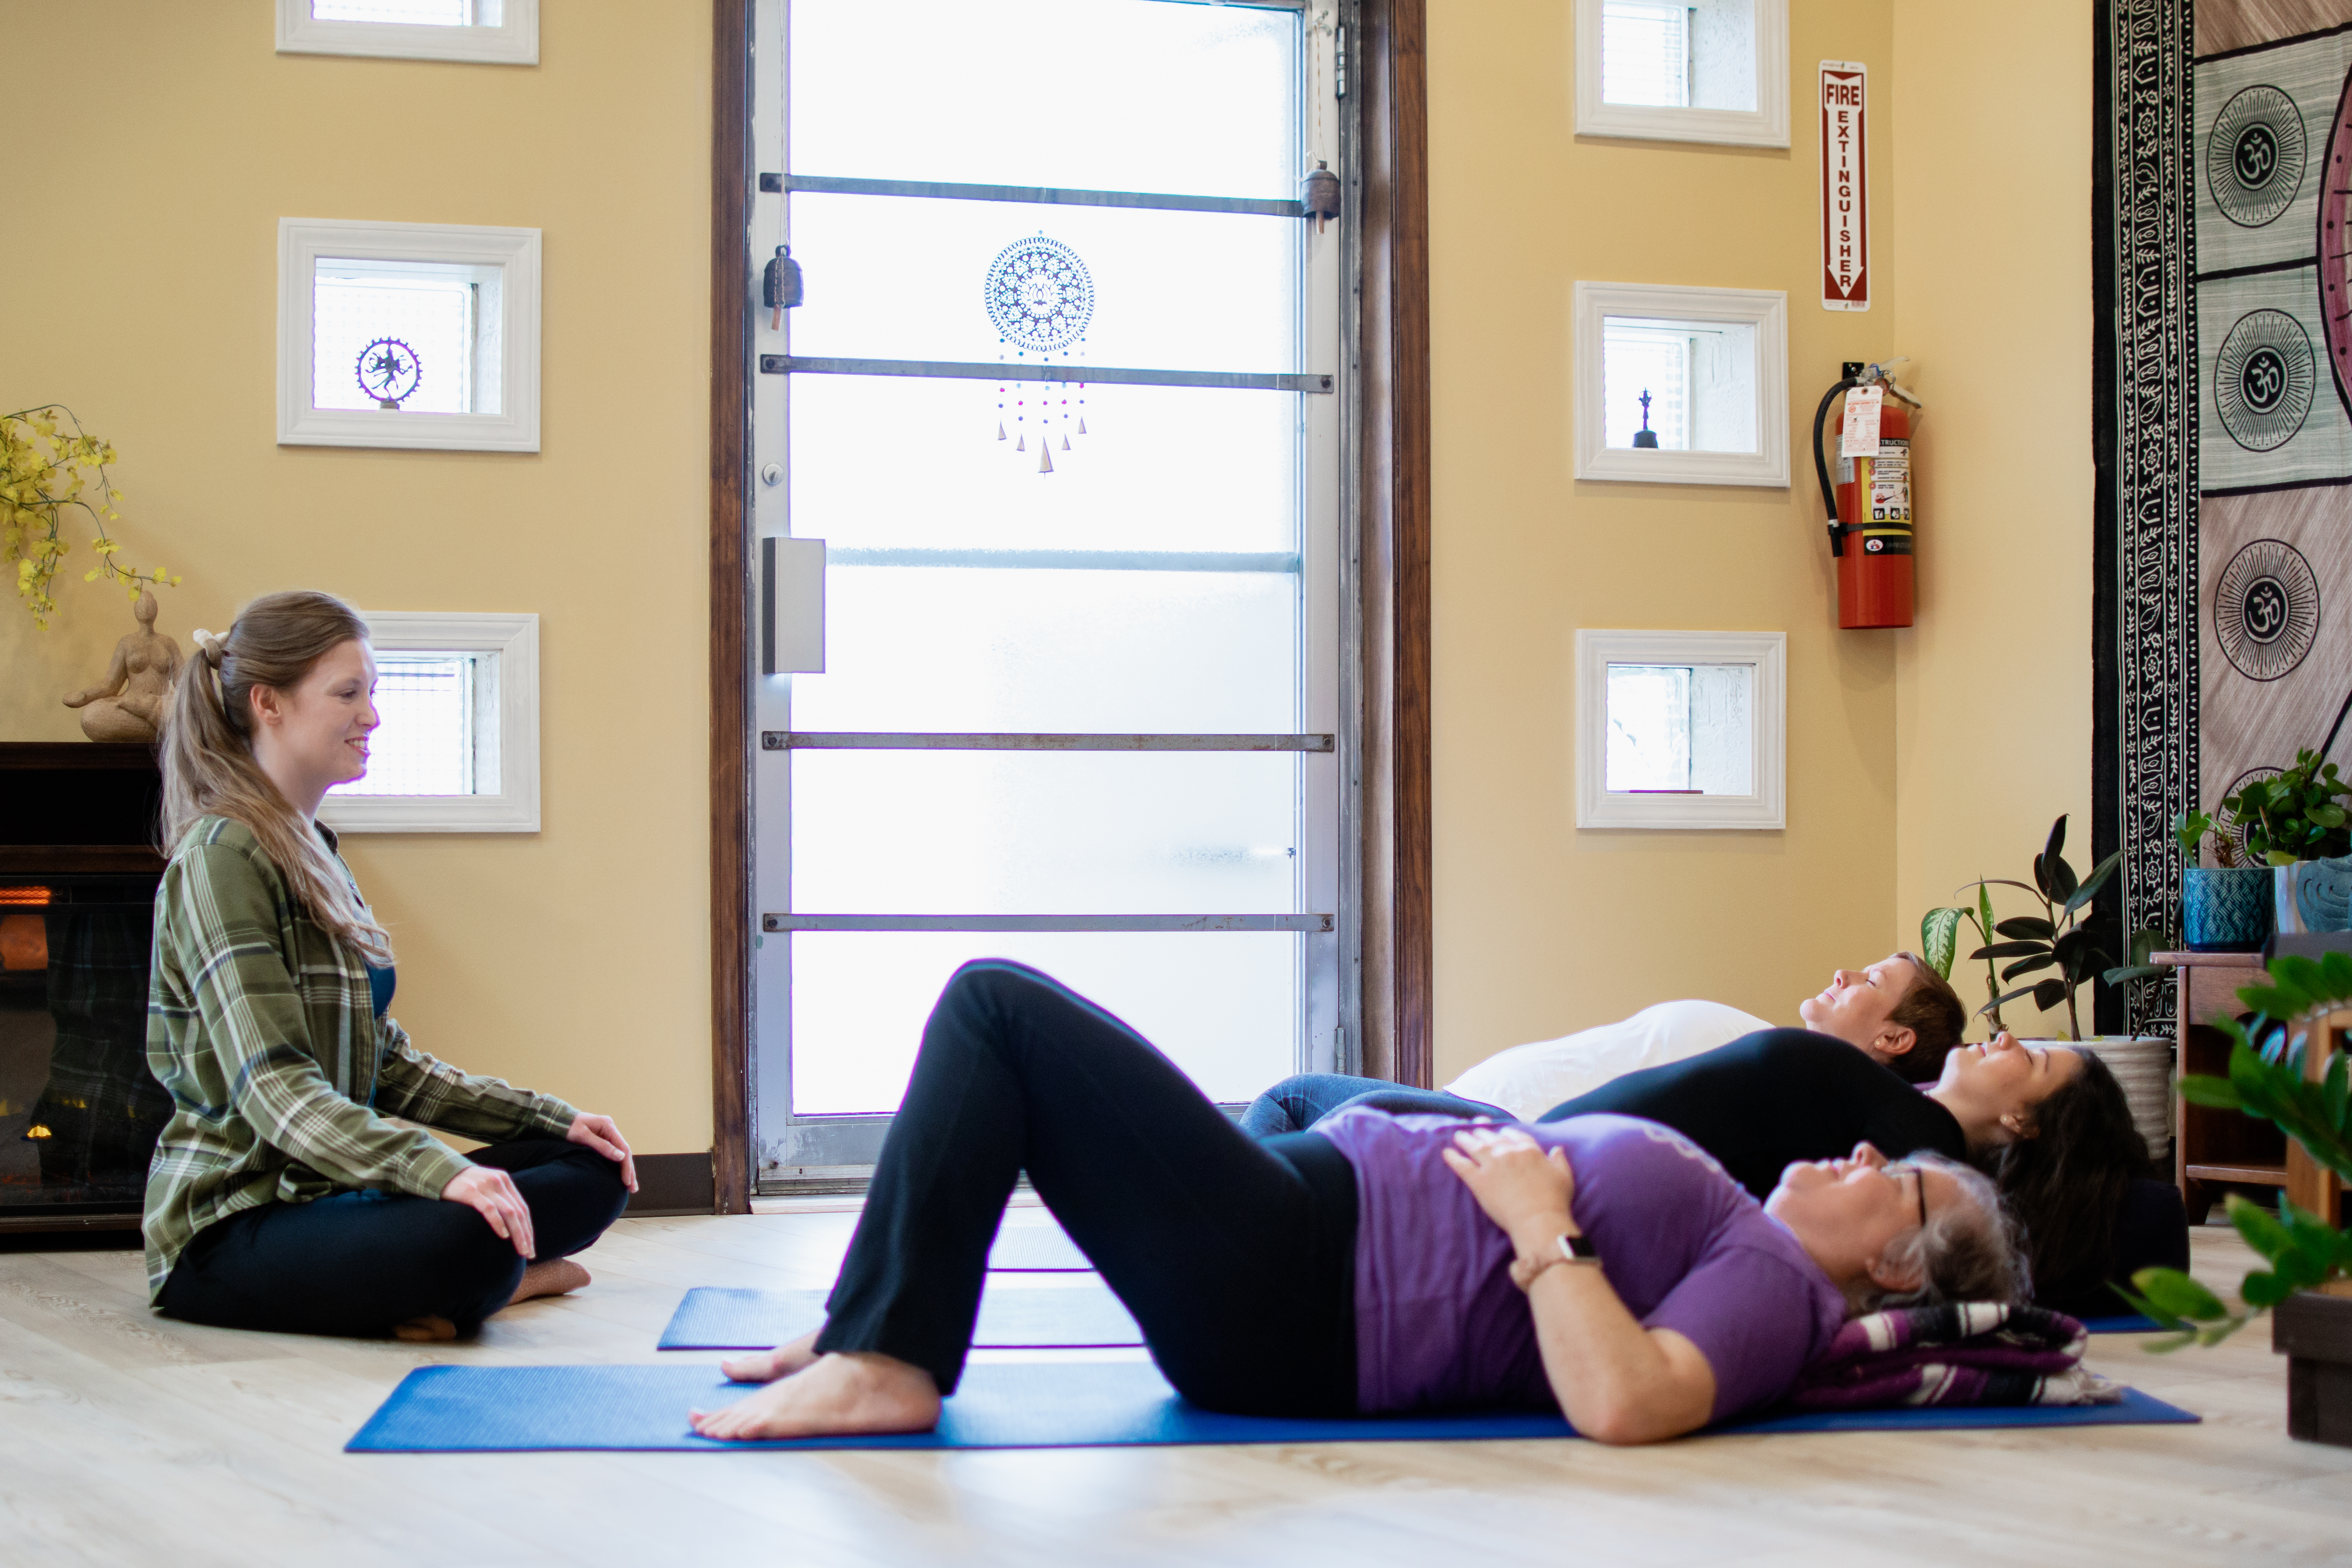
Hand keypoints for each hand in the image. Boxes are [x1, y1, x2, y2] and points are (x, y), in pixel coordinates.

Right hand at [441, 1165, 535, 1257]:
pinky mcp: (471, 1191)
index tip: (531, 1246)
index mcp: (505, 1181)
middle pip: (519, 1212)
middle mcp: (499, 1181)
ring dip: (517, 1233)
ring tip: (521, 1250)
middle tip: (529, 1254)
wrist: (440, 1170)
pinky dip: (498, 1223)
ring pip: (509, 1212)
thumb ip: (498, 1199)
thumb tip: (510, 1224)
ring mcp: (486, 1186)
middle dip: (526, 1235)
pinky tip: (504, 1236)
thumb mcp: (486, 1187)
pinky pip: (489, 1209)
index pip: (522, 1208)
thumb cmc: (464, 1185)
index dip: (528, 1228)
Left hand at [566, 1112, 638, 1192]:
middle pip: (625, 1151)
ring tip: (629, 1185)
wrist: (557, 1119)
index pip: (623, 1148)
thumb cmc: (568, 1127)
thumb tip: (620, 1156)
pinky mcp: (602, 1138)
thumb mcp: (583, 1136)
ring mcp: (607, 1133)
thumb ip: (602, 1146)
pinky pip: (614, 1152)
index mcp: (608, 1126)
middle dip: (629, 1170)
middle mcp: (610, 1129)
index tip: (627, 1181)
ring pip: (621, 1153)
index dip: (626, 1166)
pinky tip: (620, 1173)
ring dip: (626, 1169)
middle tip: (633, 1188)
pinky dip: (618, 1164)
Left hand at [1441, 1126, 1576, 1248]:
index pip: (1514, 1135)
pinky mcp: (1479, 1181)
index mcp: (1529, 1150)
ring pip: (1475, 1146)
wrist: (1539, 1220)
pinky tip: (1446, 1153)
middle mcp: (1509, 1152)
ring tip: (1458, 1136)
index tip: (1500, 1131)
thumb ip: (1559, 1160)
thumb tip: (1557, 1148)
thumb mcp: (1564, 1176)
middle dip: (1482, 1133)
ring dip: (1465, 1139)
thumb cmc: (1555, 1201)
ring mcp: (1492, 1165)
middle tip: (1474, 1130)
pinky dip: (1453, 1158)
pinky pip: (1462, 1165)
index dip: (1506, 1132)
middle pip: (1492, 1137)